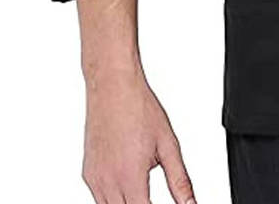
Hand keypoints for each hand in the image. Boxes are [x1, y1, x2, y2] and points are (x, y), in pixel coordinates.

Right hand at [81, 66, 195, 203]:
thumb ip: (180, 181)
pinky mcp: (87, 174)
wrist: (113, 86)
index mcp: (130, 177)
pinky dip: (114, 198)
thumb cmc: (139, 108)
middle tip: (151, 195)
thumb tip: (190, 203)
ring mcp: (94, 180)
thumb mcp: (168, 145)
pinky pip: (99, 198)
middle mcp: (107, 182)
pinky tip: (127, 184)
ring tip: (143, 191)